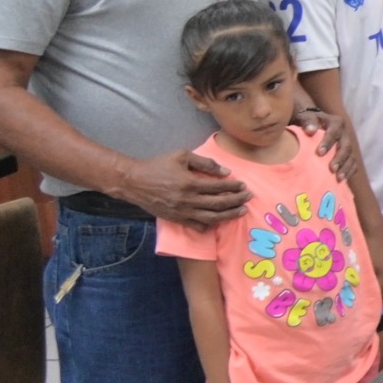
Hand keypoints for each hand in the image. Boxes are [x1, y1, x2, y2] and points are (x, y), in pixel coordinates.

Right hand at [118, 150, 249, 223]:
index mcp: (190, 183)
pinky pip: (196, 226)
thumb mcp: (181, 156)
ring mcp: (182, 212)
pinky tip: (219, 221)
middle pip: (219, 204)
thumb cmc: (158, 166)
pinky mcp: (176, 219)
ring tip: (241, 211)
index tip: (244, 185)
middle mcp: (188, 200)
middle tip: (248, 198)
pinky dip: (210, 225)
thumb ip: (205, 163)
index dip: (234, 187)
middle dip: (236, 201)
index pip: (219, 187)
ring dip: (228, 215)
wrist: (134, 182)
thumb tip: (226, 171)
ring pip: (211, 218)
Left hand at [296, 107, 361, 182]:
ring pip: (351, 156)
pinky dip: (349, 171)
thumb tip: (310, 130)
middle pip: (346, 146)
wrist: (313, 125)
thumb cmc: (307, 123)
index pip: (334, 132)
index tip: (319, 153)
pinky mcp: (348, 154)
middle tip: (332, 169)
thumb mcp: (306, 118)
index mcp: (336, 123)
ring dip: (346, 167)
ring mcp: (347, 144)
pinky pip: (353, 163)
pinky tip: (343, 180)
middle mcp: (344, 133)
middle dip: (340, 158)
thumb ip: (308, 122)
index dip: (328, 142)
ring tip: (338, 177)